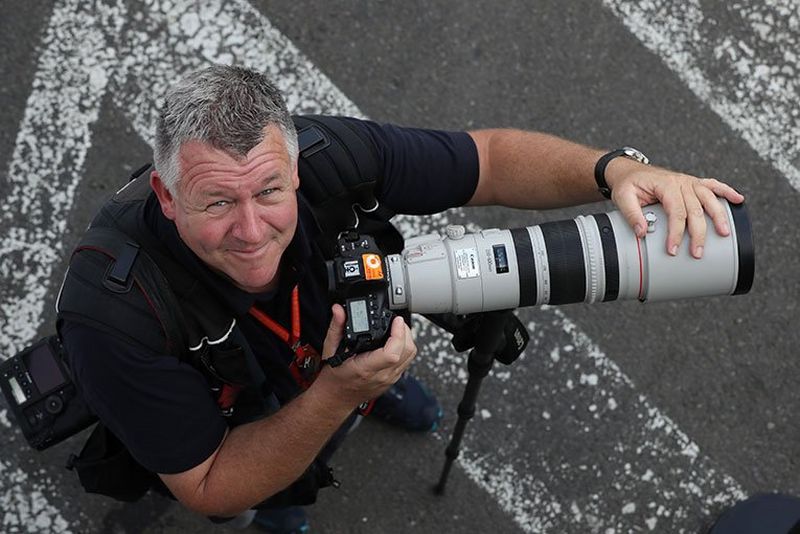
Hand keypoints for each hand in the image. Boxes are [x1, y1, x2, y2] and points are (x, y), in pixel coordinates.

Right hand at [317, 305, 416, 406]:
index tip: (395, 321)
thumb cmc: (334, 378)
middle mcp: (380, 375)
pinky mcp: (393, 380)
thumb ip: (336, 328)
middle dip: (405, 331)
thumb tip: (339, 310)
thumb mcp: (330, 350)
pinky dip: (405, 348)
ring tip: (397, 329)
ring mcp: (389, 379)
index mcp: (365, 368)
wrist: (336, 398)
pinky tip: (396, 342)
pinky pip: (407, 362)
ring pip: (411, 356)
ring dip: (407, 339)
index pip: (392, 354)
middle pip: (407, 352)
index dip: (398, 334)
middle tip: (396, 321)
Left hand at [605, 158, 744, 257]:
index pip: (676, 211)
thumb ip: (632, 214)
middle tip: (697, 252)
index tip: (673, 249)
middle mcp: (680, 182)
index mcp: (665, 185)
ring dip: (718, 216)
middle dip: (698, 233)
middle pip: (695, 209)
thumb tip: (642, 232)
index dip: (676, 232)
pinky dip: (726, 191)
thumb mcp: (623, 197)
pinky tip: (738, 199)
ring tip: (724, 233)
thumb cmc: (628, 184)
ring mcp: (688, 182)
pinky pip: (713, 185)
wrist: (629, 171)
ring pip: (709, 198)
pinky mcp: (692, 183)